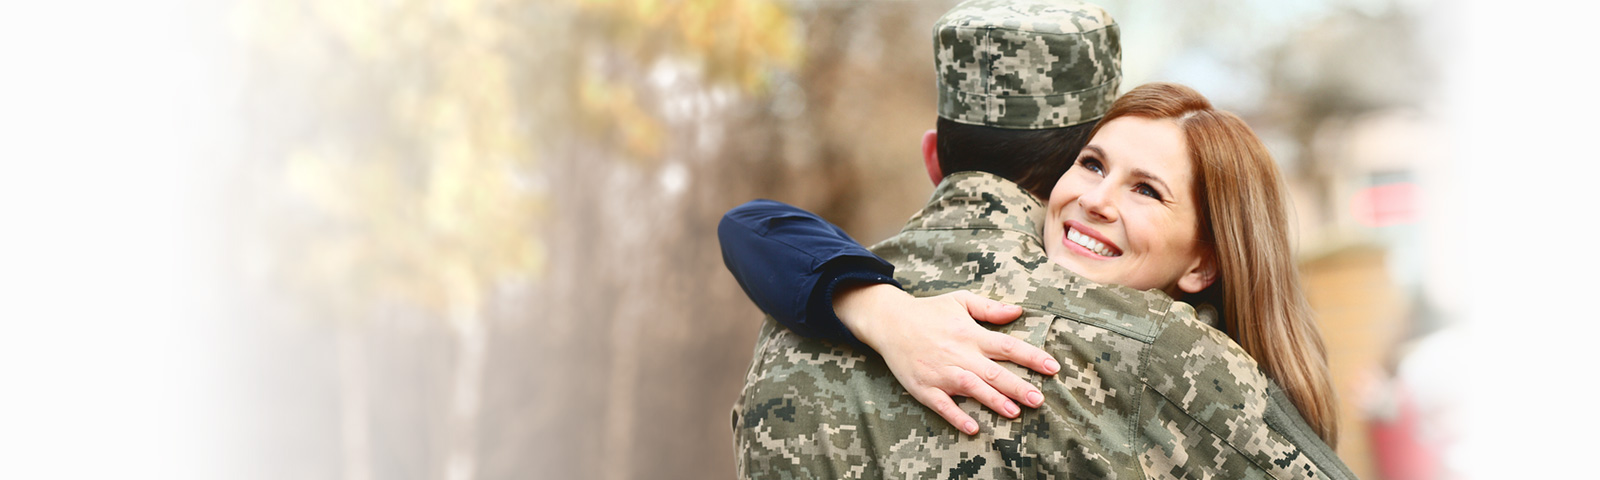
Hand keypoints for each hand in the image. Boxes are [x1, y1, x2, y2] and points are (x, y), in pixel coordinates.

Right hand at [834, 284, 1060, 434]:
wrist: (889, 322)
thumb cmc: (928, 311)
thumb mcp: (960, 301)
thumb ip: (990, 308)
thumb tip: (1018, 311)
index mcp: (971, 334)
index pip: (1008, 346)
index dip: (1031, 357)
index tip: (1052, 368)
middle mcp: (959, 354)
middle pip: (994, 372)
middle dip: (1018, 386)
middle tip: (1039, 400)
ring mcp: (941, 372)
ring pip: (971, 388)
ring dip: (993, 401)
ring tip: (1014, 413)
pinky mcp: (924, 386)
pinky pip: (942, 404)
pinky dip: (956, 416)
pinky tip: (972, 428)